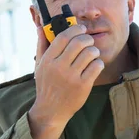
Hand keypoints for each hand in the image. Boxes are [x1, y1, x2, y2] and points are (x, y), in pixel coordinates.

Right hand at [28, 23, 103, 138]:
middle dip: (87, 38)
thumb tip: (41, 27)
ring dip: (94, 50)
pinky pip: (96, 66)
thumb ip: (41, 45)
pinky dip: (98, 63)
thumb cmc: (46, 85)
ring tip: (92, 54)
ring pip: (90, 53)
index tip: (80, 28)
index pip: (63, 37)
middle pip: (78, 42)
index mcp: (48, 60)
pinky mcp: (83, 85)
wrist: (51, 111)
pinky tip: (95, 65)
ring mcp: (71, 77)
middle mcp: (59, 67)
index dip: (74, 29)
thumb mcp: (39, 66)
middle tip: (89, 41)